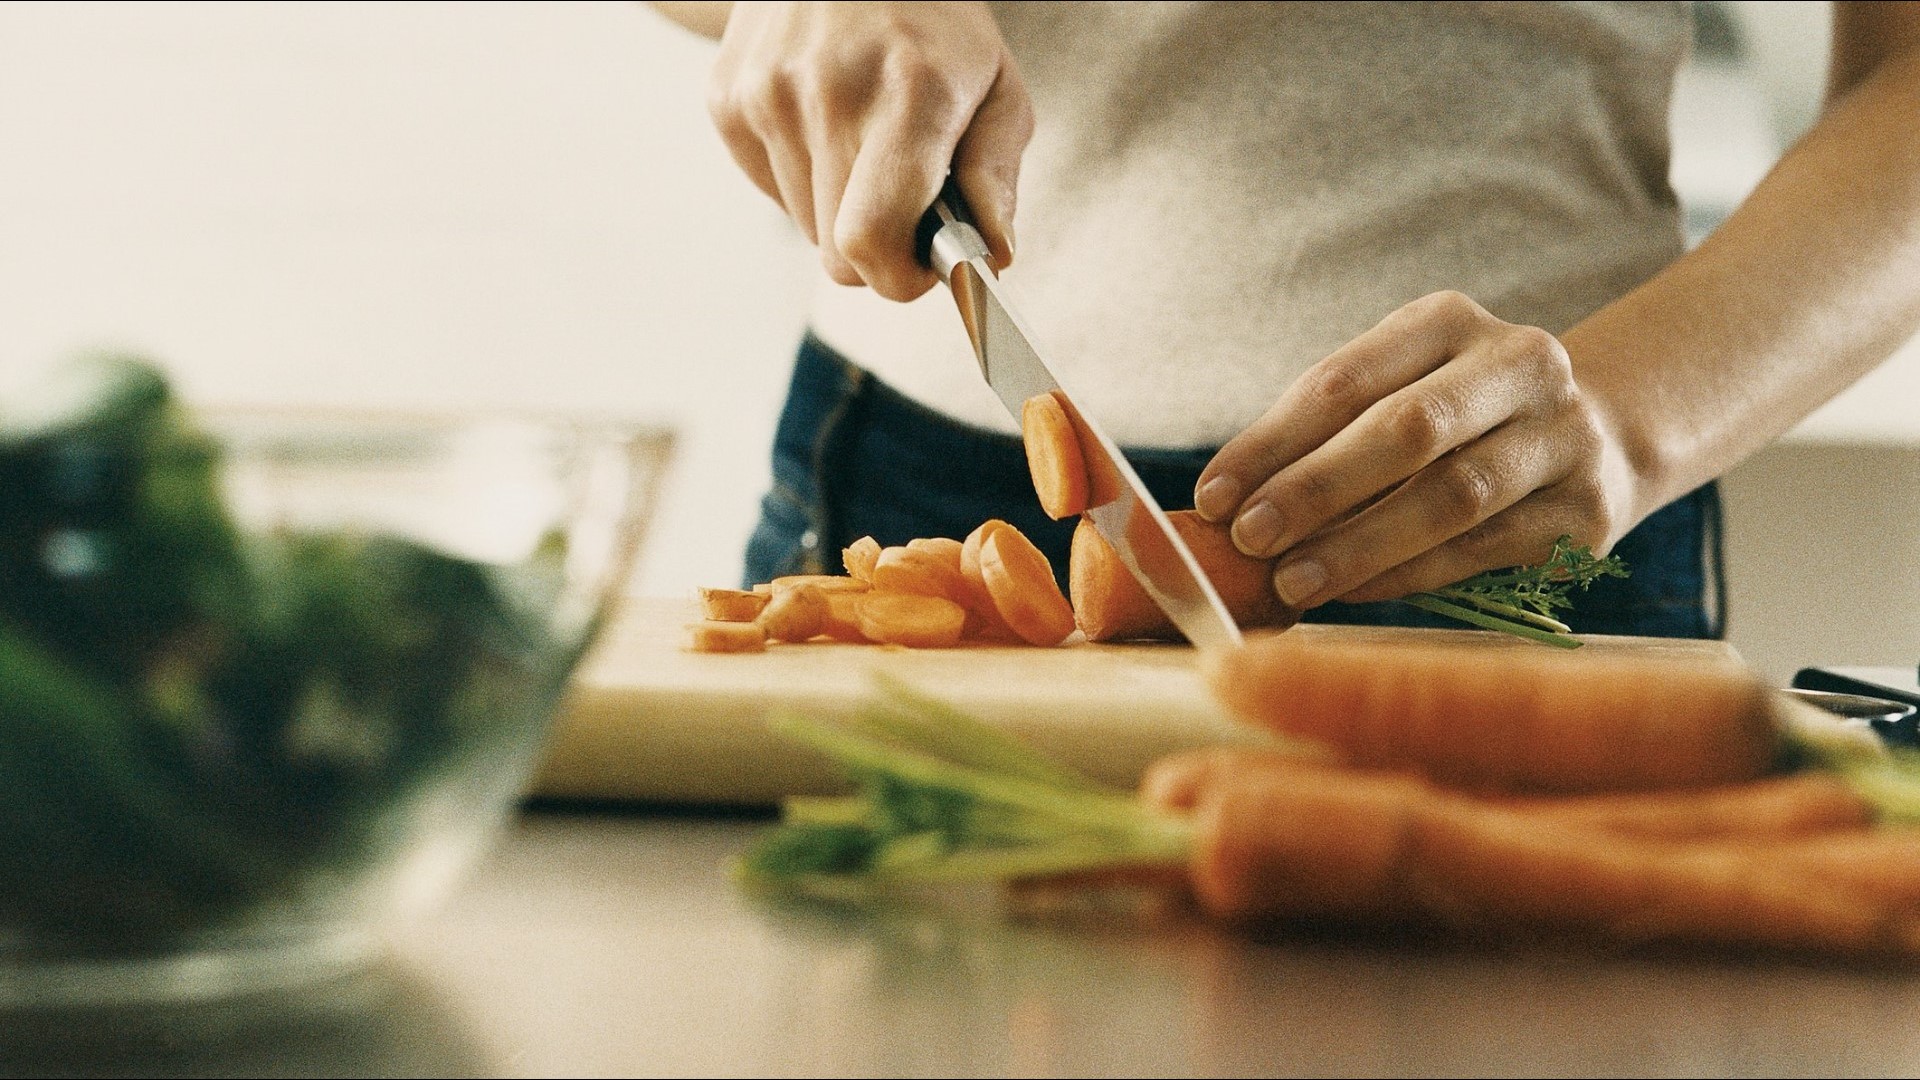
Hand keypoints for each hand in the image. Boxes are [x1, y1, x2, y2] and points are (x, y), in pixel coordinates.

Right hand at [706, 1, 1033, 299]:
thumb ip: (997, 175)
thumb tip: (989, 255)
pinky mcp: (728, 99)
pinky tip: (825, 124)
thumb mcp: (997, 84)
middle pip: (837, 253)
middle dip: (877, 248)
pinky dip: (803, 179)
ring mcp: (767, 95)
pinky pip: (772, 190)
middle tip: (905, 204)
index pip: (870, 241)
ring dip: (839, 210)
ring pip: (805, 228)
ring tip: (864, 145)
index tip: (920, 268)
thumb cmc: (933, 23)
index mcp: (910, 94)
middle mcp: (829, 94)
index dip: (897, 278)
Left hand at [1193, 291, 1641, 609]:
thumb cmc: (1454, 420)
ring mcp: (1564, 438)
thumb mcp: (1395, 392)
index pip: (1346, 380)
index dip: (1271, 442)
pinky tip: (1352, 593)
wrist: (1600, 439)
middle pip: (1408, 429)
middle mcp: (1520, 366)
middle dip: (1317, 489)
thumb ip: (1321, 433)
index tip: (1212, 497)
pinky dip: (1408, 575)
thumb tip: (1227, 504)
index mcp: (1450, 321)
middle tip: (1250, 538)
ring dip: (1360, 545)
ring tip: (1292, 581)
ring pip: (1452, 496)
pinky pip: (1481, 550)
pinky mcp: (1585, 513)